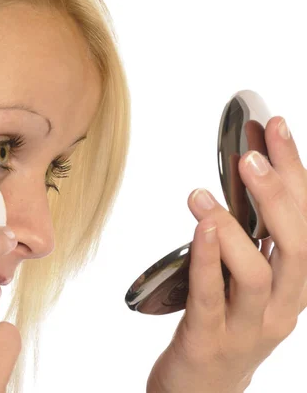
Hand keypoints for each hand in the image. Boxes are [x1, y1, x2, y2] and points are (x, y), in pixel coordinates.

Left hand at [147, 116, 306, 392]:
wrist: (202, 391)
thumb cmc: (222, 327)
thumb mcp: (246, 282)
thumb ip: (249, 240)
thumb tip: (245, 186)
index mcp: (294, 286)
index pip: (306, 222)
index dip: (296, 173)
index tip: (278, 130)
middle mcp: (282, 307)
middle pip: (296, 245)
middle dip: (277, 195)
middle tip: (249, 158)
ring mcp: (249, 327)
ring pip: (259, 273)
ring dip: (235, 228)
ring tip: (203, 195)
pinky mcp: (211, 340)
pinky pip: (213, 297)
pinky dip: (207, 260)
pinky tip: (200, 230)